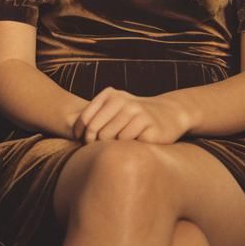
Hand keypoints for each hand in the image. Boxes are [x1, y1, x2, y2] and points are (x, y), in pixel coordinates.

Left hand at [69, 87, 189, 144]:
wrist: (168, 113)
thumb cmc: (135, 114)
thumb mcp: (116, 107)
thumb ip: (97, 116)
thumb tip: (76, 135)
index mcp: (110, 95)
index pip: (86, 118)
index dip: (80, 134)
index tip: (81, 142)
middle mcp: (122, 101)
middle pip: (96, 130)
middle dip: (93, 143)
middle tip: (96, 150)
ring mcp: (135, 112)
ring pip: (111, 138)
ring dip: (110, 147)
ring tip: (115, 147)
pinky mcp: (147, 125)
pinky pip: (128, 142)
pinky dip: (125, 148)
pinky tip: (130, 146)